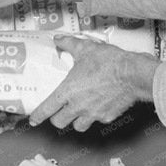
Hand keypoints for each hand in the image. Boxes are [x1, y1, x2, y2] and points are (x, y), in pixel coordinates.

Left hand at [28, 35, 156, 131]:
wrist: (132, 74)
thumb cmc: (108, 62)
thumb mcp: (85, 49)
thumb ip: (69, 44)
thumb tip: (58, 39)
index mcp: (68, 91)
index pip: (46, 109)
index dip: (37, 116)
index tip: (33, 120)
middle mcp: (78, 106)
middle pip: (59, 122)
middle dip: (57, 119)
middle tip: (59, 113)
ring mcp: (93, 114)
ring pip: (78, 126)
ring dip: (76, 121)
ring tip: (79, 112)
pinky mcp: (107, 117)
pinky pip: (98, 120)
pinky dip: (96, 116)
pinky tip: (99, 106)